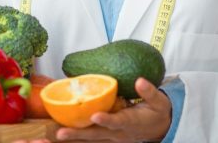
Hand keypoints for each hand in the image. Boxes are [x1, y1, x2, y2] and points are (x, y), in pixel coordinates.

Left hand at [13, 78, 171, 142]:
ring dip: (74, 137)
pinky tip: (63, 133)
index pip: (117, 122)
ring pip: (91, 139)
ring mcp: (113, 138)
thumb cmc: (157, 112)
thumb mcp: (159, 102)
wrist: (160, 129)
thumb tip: (139, 81)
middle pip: (97, 135)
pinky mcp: (108, 138)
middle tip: (61, 133)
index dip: (106, 120)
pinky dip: (78, 137)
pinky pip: (92, 139)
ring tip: (57, 134)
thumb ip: (149, 92)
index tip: (95, 115)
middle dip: (78, 134)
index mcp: (131, 122)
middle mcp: (119, 133)